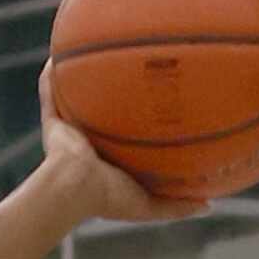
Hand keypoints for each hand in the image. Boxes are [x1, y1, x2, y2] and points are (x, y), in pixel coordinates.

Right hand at [35, 66, 210, 224]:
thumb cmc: (109, 198)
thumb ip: (176, 206)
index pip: (127, 136)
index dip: (140, 121)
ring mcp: (69, 131)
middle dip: (114, 94)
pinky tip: (56, 55)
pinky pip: (49, 92)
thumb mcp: (148, 206)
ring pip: (76, 99)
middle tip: (134, 69)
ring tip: (94, 53)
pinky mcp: (53, 122)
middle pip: (103, 112)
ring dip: (81, 80)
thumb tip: (209, 206)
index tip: (161, 104)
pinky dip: (50, 76)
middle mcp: (89, 143)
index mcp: (109, 161)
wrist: (73, 188)